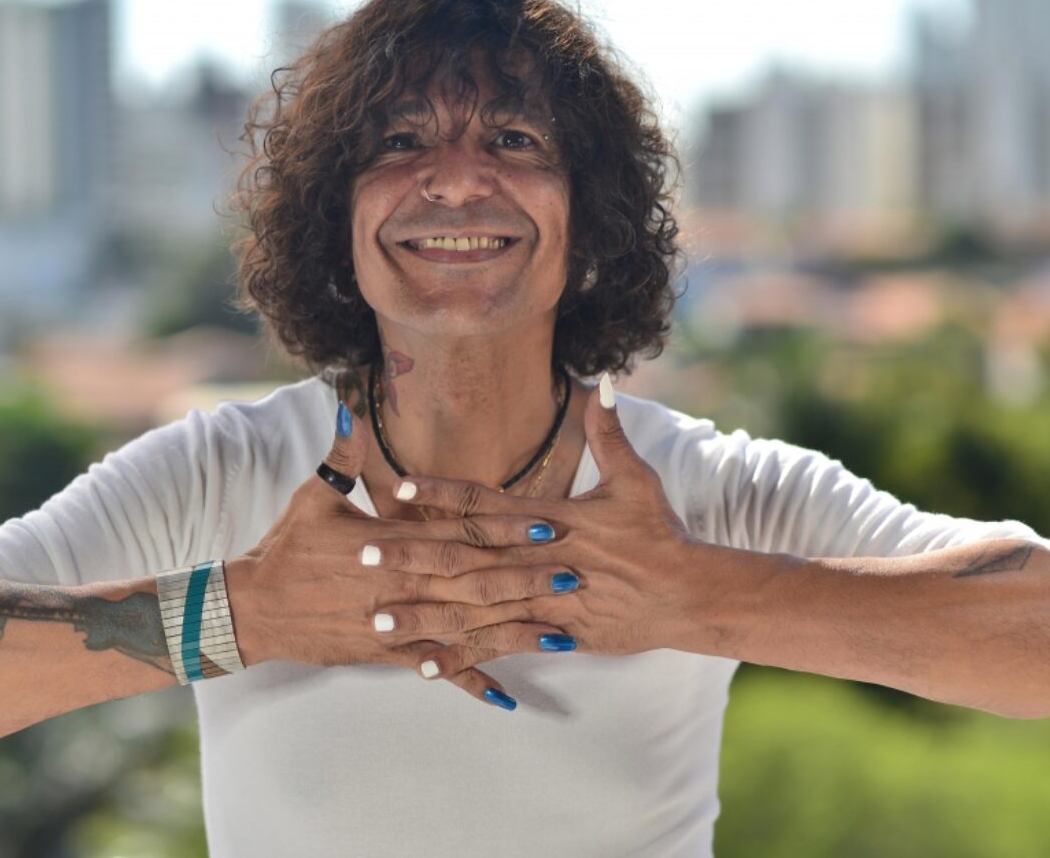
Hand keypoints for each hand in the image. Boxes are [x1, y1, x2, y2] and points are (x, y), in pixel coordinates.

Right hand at [226, 401, 580, 707]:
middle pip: (474, 582)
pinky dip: (470, 681)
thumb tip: (352, 407)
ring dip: (513, 631)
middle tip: (572, 576)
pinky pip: (436, 669)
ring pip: (466, 629)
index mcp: (390, 542)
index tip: (544, 525)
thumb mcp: (314, 494)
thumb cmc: (287, 547)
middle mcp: (401, 584)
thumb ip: (344, 454)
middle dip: (525, 579)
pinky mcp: (388, 653)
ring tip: (560, 633)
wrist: (255, 607)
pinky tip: (507, 696)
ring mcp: (397, 623)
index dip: (503, 529)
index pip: (457, 533)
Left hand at [373, 376, 705, 680]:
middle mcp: (536, 559)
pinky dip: (461, 657)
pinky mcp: (551, 633)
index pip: (484, 502)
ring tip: (376, 619)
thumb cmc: (658, 535)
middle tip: (362, 556)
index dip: (440, 493)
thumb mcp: (634, 480)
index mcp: (549, 518)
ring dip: (423, 613)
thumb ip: (609, 434)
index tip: (399, 486)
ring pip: (471, 608)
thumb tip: (600, 383)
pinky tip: (421, 665)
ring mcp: (540, 600)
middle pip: (463, 557)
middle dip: (411, 557)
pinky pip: (497, 646)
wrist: (688, 595)